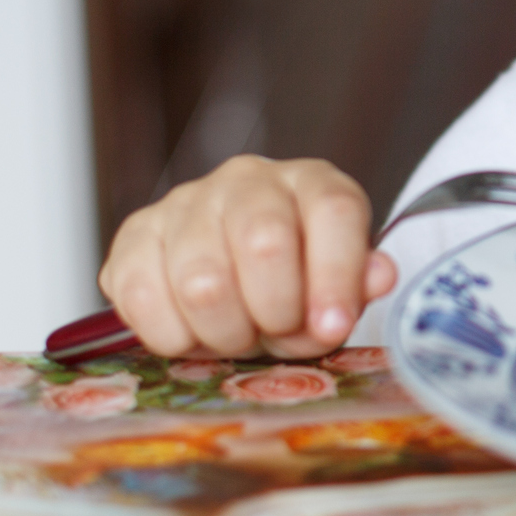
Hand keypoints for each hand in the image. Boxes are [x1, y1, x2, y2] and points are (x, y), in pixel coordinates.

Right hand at [99, 156, 397, 358]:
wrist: (228, 282)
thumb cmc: (294, 287)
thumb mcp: (336, 292)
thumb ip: (357, 287)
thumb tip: (380, 276)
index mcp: (313, 183)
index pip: (334, 210)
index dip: (336, 274)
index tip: (332, 327)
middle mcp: (249, 179)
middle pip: (263, 242)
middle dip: (275, 311)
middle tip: (276, 332)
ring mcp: (187, 201)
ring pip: (201, 281)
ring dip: (224, 332)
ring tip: (237, 335)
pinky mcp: (135, 234)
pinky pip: (142, 296)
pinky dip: (171, 336)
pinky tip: (192, 333)